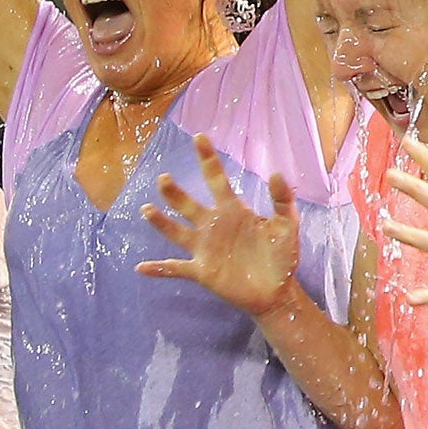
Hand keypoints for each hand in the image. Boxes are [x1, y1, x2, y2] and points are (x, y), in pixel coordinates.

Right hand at [138, 134, 300, 318]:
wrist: (277, 291)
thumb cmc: (281, 256)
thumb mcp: (286, 226)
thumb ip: (282, 201)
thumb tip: (276, 173)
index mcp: (232, 210)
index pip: (216, 179)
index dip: (207, 158)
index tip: (198, 137)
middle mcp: (213, 225)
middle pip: (188, 204)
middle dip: (174, 192)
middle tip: (164, 178)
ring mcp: (204, 248)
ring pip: (176, 232)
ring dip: (161, 222)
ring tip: (147, 210)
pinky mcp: (202, 271)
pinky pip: (175, 268)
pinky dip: (158, 269)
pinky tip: (140, 267)